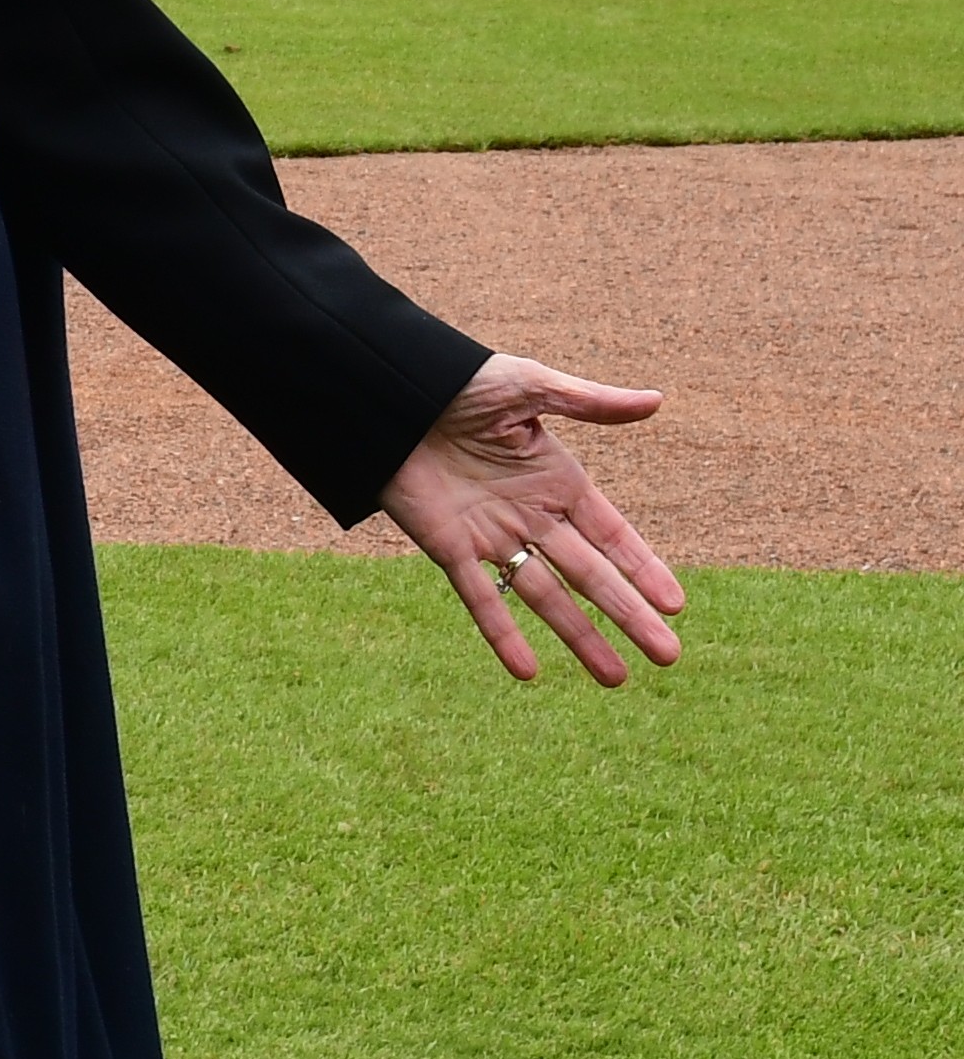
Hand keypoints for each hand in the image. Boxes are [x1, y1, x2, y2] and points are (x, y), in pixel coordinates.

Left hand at [377, 355, 682, 684]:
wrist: (384, 390)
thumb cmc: (457, 380)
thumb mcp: (529, 386)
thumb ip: (589, 403)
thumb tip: (656, 400)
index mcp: (555, 479)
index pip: (611, 534)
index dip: (642, 568)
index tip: (675, 605)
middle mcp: (530, 515)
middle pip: (589, 575)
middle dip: (628, 615)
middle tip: (668, 655)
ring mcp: (491, 535)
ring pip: (544, 596)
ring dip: (579, 637)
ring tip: (616, 679)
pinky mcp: (447, 546)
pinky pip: (480, 596)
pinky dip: (501, 633)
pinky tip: (525, 671)